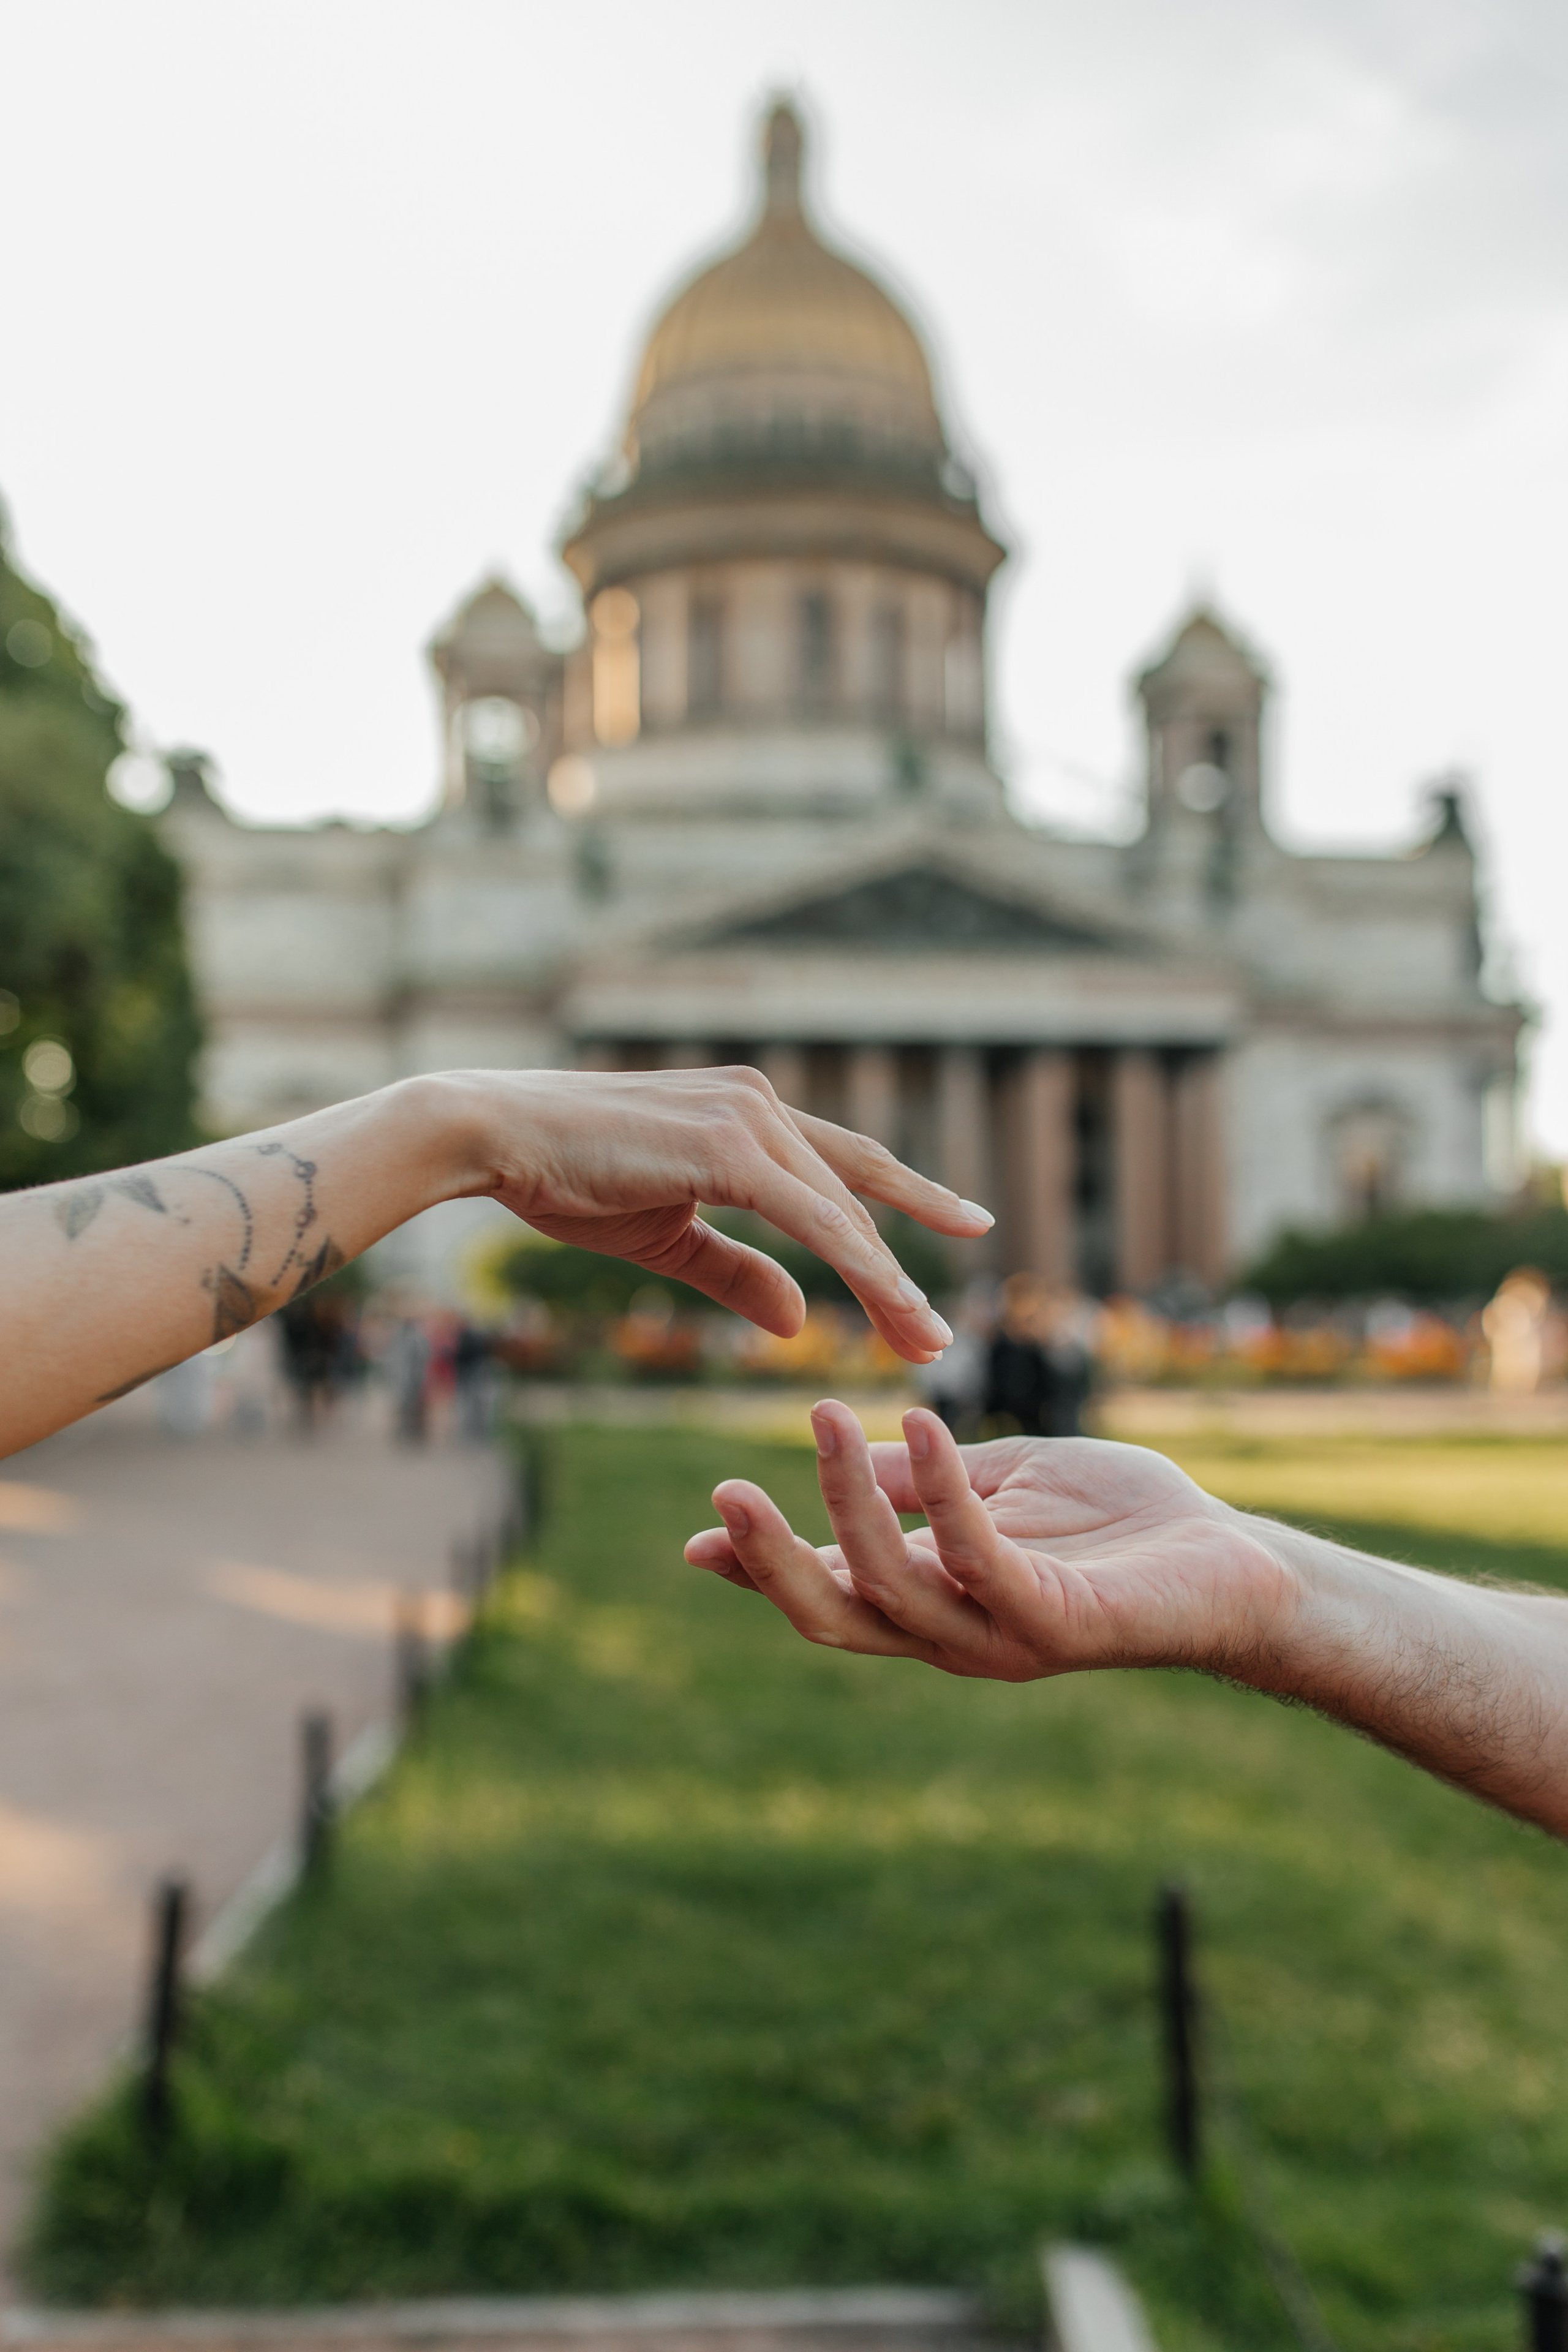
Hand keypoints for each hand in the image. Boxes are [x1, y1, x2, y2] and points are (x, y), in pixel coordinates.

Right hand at [453, 1068, 991, 1362]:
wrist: (493, 1136)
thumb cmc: (565, 1179)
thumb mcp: (668, 1237)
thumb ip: (737, 1273)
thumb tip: (798, 1319)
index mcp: (747, 1115)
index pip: (844, 1167)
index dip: (907, 1201)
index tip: (966, 1224)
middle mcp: (760, 1103)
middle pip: (857, 1193)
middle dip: (903, 1269)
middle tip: (941, 1336)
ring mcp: (749, 1117)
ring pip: (844, 1213)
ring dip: (890, 1284)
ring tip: (927, 1344)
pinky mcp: (730, 1147)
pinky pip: (815, 1220)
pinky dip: (858, 1267)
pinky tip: (890, 1306)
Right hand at [685, 1398, 1294, 1677]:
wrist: (1235, 1561)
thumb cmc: (1123, 1520)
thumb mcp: (1004, 1480)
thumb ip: (927, 1478)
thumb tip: (848, 1452)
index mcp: (936, 1596)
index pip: (831, 1588)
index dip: (760, 1567)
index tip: (697, 1532)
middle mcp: (956, 1630)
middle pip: (836, 1615)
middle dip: (773, 1561)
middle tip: (723, 1494)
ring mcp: (1002, 1635)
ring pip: (893, 1590)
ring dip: (847, 1503)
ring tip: (823, 1417)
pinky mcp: (1056, 1623)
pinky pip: (981, 1558)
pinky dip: (942, 1493)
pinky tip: (922, 1422)